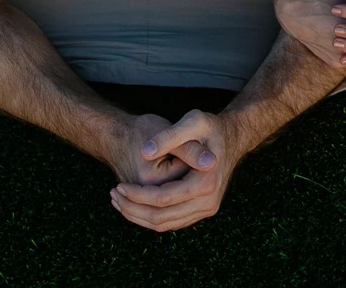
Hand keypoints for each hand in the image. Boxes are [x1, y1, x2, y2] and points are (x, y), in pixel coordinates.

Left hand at [110, 110, 235, 231]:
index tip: (118, 186)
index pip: (162, 199)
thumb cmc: (211, 127)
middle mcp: (208, 202)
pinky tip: (135, 204)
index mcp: (205, 183)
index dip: (136, 195)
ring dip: (139, 216)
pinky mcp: (201, 210)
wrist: (232, 137)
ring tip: (119, 201)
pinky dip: (151, 216)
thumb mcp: (193, 121)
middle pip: (162, 218)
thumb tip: (146, 152)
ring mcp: (206, 209)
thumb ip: (169, 136)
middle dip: (133, 209)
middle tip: (114, 195)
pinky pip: (172, 222)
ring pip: (165, 224)